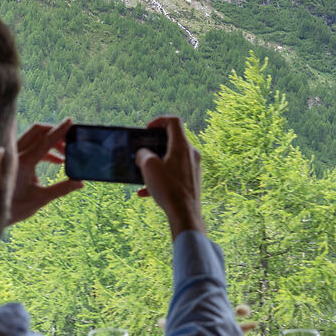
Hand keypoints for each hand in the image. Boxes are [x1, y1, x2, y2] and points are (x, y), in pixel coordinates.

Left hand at [8, 119, 82, 225]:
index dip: (60, 130)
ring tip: (64, 155)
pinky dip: (43, 148)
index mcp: (24, 162)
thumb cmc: (16, 207)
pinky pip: (29, 144)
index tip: (70, 120)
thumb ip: (61, 189)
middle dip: (55, 133)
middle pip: (38, 130)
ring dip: (49, 140)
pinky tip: (55, 161)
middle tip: (69, 144)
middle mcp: (16, 154)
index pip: (46, 141)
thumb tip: (80, 183)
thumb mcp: (41, 199)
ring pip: (33, 136)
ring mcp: (13, 154)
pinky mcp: (12, 157)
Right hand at [135, 116, 205, 238]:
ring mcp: (193, 168)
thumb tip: (143, 154)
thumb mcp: (148, 167)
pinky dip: (160, 179)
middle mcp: (191, 154)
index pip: (173, 121)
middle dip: (154, 146)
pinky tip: (145, 192)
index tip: (147, 129)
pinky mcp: (191, 181)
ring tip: (142, 175)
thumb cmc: (168, 189)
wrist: (185, 215)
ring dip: (155, 165)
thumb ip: (143, 154)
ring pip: (171, 159)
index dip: (158, 121)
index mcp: (182, 146)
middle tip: (142, 152)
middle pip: (172, 141)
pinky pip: (173, 174)